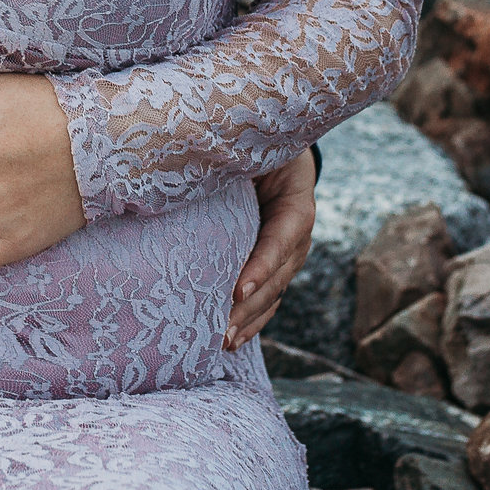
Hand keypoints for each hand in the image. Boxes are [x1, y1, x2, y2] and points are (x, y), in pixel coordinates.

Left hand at [227, 149, 315, 349]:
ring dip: (249, 320)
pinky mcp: (275, 267)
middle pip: (277, 276)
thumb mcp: (254, 149)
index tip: (238, 290)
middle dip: (249, 306)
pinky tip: (232, 340)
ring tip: (224, 342)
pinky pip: (267, 298)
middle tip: (222, 330)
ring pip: (273, 294)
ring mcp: (289, 256)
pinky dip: (251, 320)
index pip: (281, 239)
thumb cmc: (258, 147)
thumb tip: (191, 169)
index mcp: (296, 205)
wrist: (276, 152)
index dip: (262, 266)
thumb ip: (233, 161)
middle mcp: (297, 236)